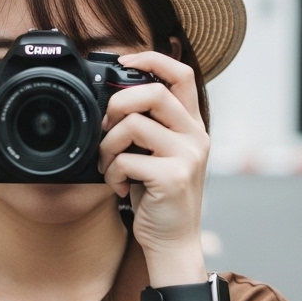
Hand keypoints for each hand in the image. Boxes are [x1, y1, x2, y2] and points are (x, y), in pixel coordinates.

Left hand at [98, 52, 208, 275]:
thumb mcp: (158, 155)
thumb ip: (147, 126)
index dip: (152, 58)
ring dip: (108, 146)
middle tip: (105, 128)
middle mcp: (196, 136)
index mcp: (192, 125)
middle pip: (153, 92)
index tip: (123, 61)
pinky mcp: (173, 178)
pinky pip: (126, 160)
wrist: (173, 242)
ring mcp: (188, 157)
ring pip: (133, 125)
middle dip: (117, 105)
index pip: (182, 74)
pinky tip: (121, 187)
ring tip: (108, 165)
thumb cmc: (159, 197)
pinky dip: (112, 173)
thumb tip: (111, 98)